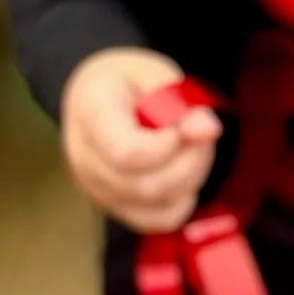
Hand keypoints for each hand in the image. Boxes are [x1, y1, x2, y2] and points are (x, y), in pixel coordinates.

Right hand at [60, 47, 222, 232]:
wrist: (100, 95)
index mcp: (91, 114)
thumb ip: (180, 100)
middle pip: (145, 186)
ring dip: (191, 178)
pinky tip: (184, 171)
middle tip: (202, 132)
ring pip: (156, 206)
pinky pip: (157, 220)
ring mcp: (96, 188)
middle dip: (190, 161)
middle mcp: (85, 159)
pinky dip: (182, 200)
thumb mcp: (154, 74)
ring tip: (194, 147)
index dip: (167, 148)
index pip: (126, 154)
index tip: (182, 127)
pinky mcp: (113, 206)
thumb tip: (208, 130)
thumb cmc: (129, 81)